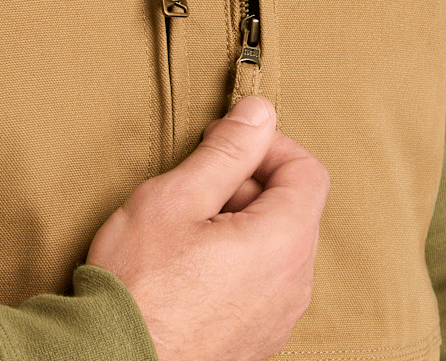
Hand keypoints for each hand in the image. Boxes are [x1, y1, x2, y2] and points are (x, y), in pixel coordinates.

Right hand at [86, 95, 329, 360]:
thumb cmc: (138, 284)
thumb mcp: (178, 198)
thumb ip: (227, 151)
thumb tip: (259, 112)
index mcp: (284, 242)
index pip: (307, 170)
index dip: (269, 145)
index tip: (229, 144)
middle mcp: (295, 282)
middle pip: (294, 205)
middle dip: (251, 180)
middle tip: (200, 182)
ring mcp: (280, 314)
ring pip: (278, 241)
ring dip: (243, 217)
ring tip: (191, 225)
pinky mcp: (260, 334)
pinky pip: (265, 276)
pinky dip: (240, 253)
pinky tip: (194, 262)